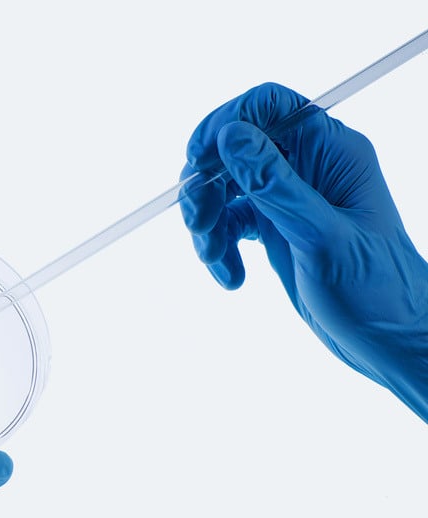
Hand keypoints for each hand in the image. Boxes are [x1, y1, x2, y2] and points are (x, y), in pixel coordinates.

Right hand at [179, 82, 427, 419]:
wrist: (390, 340)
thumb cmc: (376, 290)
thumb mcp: (321, 237)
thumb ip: (275, 184)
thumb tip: (231, 136)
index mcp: (332, 153)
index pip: (269, 105)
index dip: (227, 123)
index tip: (198, 160)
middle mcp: (307, 167)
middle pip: (234, 148)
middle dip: (207, 185)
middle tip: (198, 224)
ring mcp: (289, 198)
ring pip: (224, 187)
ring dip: (206, 222)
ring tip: (214, 260)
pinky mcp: (274, 228)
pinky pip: (229, 222)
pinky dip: (218, 248)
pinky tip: (231, 277)